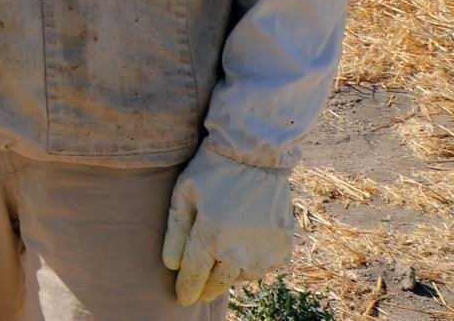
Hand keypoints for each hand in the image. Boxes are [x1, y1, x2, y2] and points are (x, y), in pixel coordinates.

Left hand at [161, 145, 294, 304]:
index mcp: (210, 237)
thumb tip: (170, 265)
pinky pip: (266, 266)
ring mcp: (264, 250)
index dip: (186, 290)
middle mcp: (238, 250)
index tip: (182, 299)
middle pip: (219, 283)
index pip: (194, 275)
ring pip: (244, 276)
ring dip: (232, 273)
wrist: (256, 154)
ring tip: (223, 263)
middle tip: (200, 290)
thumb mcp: (184, 194)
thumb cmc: (213, 170)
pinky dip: (255, 263)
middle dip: (207, 288)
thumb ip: (175, 231)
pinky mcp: (282, 245)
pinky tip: (247, 249)